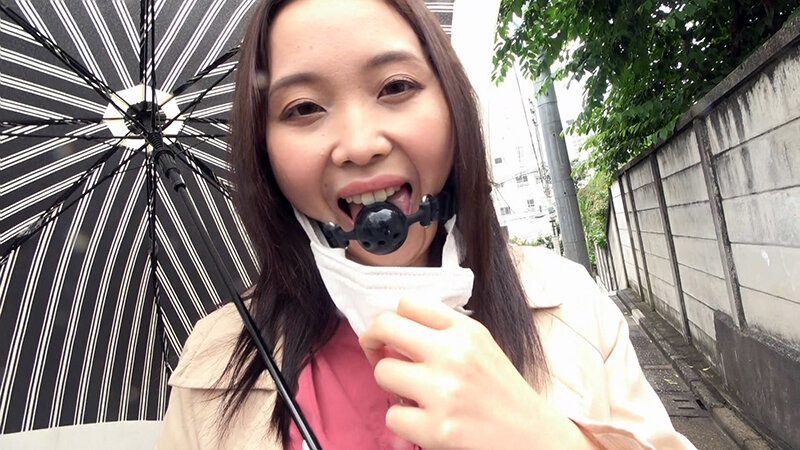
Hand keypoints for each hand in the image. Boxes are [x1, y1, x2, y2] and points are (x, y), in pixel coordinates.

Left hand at [359, 297, 597, 448]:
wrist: (534, 438)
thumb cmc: (502, 394)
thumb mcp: (481, 347)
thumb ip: (443, 333)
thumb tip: (393, 330)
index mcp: (466, 331)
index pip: (407, 304)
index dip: (390, 319)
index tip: (388, 334)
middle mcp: (454, 354)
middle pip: (385, 326)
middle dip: (372, 341)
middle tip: (376, 354)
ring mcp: (444, 392)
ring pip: (382, 372)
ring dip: (391, 386)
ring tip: (414, 394)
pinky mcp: (437, 429)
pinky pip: (392, 415)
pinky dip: (404, 421)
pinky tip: (425, 421)